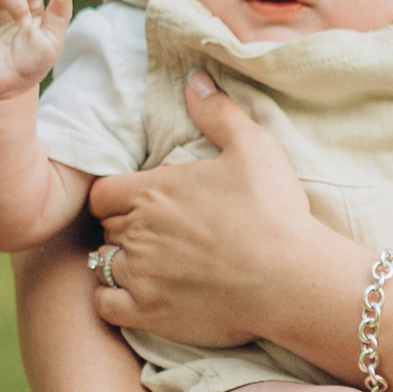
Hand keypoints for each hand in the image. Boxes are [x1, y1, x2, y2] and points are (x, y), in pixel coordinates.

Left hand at [87, 74, 320, 345]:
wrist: (290, 278)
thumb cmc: (273, 211)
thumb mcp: (253, 147)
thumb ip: (218, 112)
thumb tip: (195, 78)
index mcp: (153, 191)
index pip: (103, 192)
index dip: (116, 196)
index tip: (138, 202)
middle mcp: (137, 232)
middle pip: (106, 227)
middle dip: (122, 228)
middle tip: (151, 232)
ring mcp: (139, 275)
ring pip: (102, 265)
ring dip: (118, 262)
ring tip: (145, 263)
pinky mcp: (148, 313)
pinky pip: (105, 306)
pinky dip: (112, 299)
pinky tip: (135, 295)